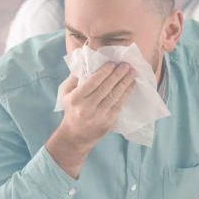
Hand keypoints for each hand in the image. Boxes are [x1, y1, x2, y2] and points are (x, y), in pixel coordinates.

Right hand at [46, 62, 136, 176]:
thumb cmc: (72, 109)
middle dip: (117, 75)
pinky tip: (131, 85)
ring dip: (125, 83)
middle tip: (126, 65)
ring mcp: (99, 116)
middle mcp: (87, 108)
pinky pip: (119, 104)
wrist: (76, 135)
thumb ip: (74, 79)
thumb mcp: (66, 94)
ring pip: (114, 96)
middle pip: (105, 88)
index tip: (113, 63)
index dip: (104, 73)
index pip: (92, 83)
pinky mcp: (108, 121)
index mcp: (76, 99)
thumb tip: (86, 63)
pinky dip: (126, 93)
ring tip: (132, 72)